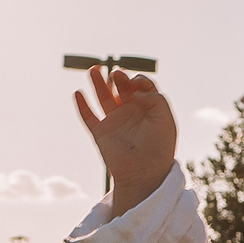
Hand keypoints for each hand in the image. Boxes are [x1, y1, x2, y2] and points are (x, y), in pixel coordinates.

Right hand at [74, 65, 177, 213]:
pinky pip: (88, 117)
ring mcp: (114, 122)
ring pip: (103, 97)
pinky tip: (78, 93)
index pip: (141, 87)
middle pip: (121, 88)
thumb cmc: (160, 148)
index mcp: (147, 109)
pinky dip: (82, 106)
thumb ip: (155, 99)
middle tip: (117, 74)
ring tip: (93, 69)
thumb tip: (134, 90)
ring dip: (97, 83)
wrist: (145, 173)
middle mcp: (130, 113)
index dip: (138, 80)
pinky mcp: (100, 133)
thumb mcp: (165, 119)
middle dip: (119, 78)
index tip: (137, 84)